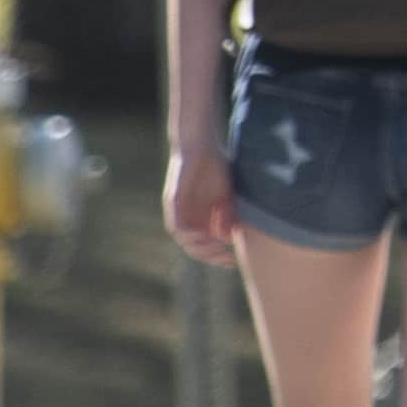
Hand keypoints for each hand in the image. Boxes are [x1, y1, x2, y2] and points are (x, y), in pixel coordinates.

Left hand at [162, 146, 238, 262]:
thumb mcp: (228, 196)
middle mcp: (188, 218)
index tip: (233, 262)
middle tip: (227, 258)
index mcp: (201, 218)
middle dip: (211, 257)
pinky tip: (205, 235)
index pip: (206, 247)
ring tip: (217, 247)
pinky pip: (177, 226)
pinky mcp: (173, 202)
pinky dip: (190, 235)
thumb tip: (230, 238)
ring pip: (185, 241)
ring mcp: (179, 211)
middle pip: (195, 248)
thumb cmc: (218, 166)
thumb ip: (229, 216)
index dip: (218, 258)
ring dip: (201, 248)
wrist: (202, 144)